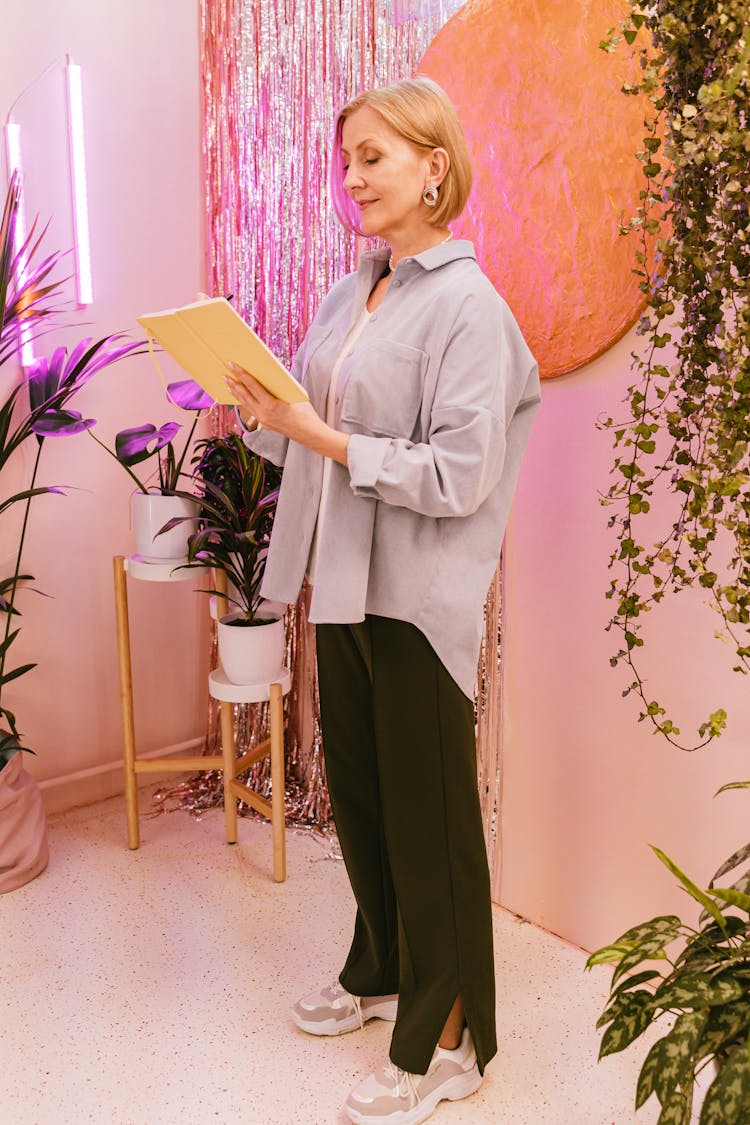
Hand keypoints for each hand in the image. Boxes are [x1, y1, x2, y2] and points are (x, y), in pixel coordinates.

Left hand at [226, 363, 349, 466]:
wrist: (309, 433)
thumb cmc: (305, 413)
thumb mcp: (293, 395)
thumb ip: (278, 386)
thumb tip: (267, 375)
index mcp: (271, 405)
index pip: (252, 386)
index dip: (241, 374)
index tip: (233, 365)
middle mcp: (263, 414)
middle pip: (244, 395)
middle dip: (233, 383)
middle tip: (224, 373)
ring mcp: (262, 420)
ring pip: (245, 403)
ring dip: (236, 392)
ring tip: (227, 383)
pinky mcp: (264, 423)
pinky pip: (250, 409)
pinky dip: (243, 401)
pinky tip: (239, 396)